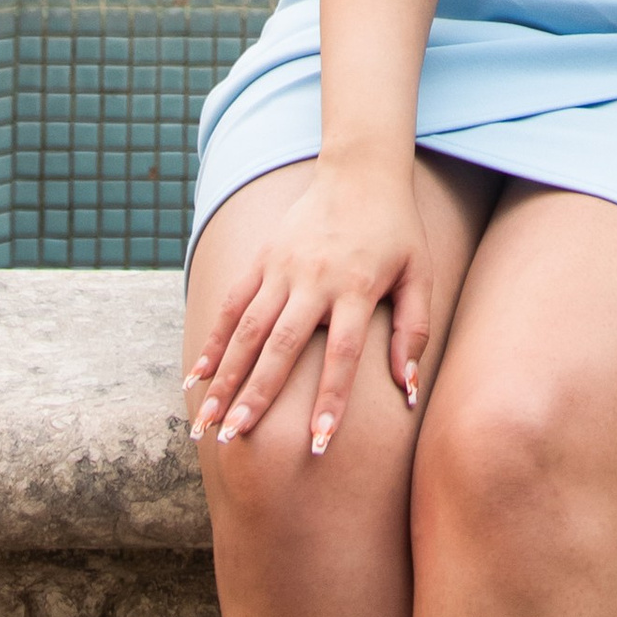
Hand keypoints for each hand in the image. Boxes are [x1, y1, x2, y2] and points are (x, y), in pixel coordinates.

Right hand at [185, 160, 435, 456]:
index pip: (343, 356)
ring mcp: (283, 267)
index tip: (317, 446)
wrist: (361, 171)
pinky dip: (214, 339)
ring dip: (226, 377)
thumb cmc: (396, 231)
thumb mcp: (419, 275)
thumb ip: (414, 331)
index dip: (330, 402)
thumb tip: (408, 390)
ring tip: (207, 422)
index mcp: (358, 288)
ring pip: (248, 330)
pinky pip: (233, 303)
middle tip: (234, 441)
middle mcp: (315, 279)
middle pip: (281, 347)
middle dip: (256, 398)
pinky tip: (197, 375)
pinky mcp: (263, 257)